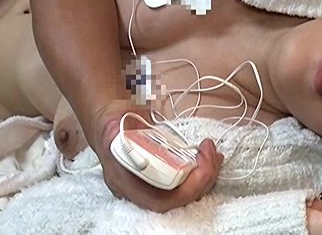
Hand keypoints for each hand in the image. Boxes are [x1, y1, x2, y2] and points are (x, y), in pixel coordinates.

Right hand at [86, 100, 223, 211]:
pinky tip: (209, 157)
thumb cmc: (111, 123)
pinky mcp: (162, 176)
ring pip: (185, 194)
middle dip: (202, 180)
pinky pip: (186, 183)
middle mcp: (138, 188)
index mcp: (124, 179)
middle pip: (177, 200)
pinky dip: (201, 172)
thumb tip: (139, 129)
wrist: (107, 124)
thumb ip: (127, 128)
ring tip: (214, 154)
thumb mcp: (115, 121)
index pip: (159, 200)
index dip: (186, 189)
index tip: (201, 164)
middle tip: (212, 155)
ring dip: (206, 176)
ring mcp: (151, 184)